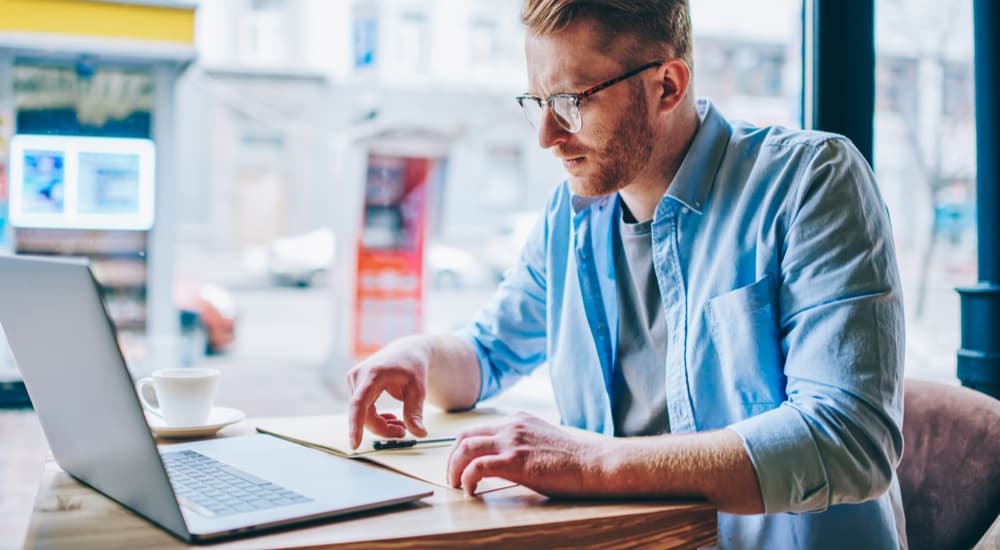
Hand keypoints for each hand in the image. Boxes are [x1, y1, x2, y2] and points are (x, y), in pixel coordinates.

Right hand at [346, 337, 429, 448]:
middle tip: (403, 433)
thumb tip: (419, 434)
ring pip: (362, 415)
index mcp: (373, 373)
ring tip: (401, 424)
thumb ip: (415, 412)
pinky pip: (361, 410)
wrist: (407, 351)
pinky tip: (391, 418)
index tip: (354, 444)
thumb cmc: (413, 367)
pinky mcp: (354, 385)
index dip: (355, 425)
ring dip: (380, 424)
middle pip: (364, 415)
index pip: (359, 403)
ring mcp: (354, 380)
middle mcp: (358, 376)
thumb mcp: (418, 389)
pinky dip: (376, 418)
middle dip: (382, 428)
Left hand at [446, 412, 607, 496]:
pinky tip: (470, 490)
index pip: (477, 429)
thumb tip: (504, 459)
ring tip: (456, 485)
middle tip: (451, 476)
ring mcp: (512, 441)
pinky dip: (467, 478)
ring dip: (454, 468)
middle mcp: (511, 426)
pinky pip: (477, 467)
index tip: (460, 465)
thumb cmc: (572, 459)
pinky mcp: (515, 460)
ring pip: (465, 448)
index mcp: (517, 419)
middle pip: (464, 436)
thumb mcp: (541, 439)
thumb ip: (521, 441)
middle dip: (452, 457)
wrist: (592, 464)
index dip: (462, 448)